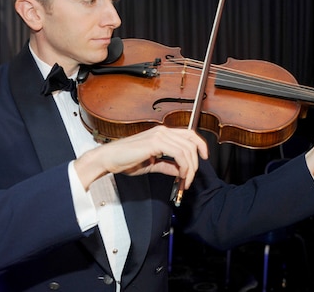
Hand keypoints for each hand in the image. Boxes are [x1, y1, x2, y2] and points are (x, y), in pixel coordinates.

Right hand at [74, 125, 208, 189]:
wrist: (109, 159)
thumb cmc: (125, 160)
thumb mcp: (152, 164)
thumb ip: (167, 165)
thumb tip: (180, 171)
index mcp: (162, 133)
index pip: (189, 134)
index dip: (200, 145)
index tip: (204, 158)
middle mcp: (163, 131)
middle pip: (191, 142)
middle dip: (195, 163)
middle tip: (190, 179)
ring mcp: (159, 135)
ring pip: (187, 149)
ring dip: (190, 168)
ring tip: (185, 181)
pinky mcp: (155, 142)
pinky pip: (179, 154)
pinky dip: (183, 166)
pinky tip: (180, 176)